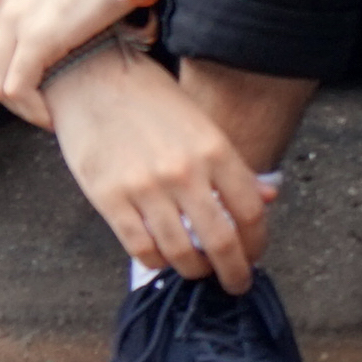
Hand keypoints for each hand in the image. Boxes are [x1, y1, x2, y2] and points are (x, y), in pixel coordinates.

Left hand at [0, 0, 142, 109]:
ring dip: (21, 107)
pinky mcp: (37, 37)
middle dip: (6, 95)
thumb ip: (24, 4)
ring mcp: (13, 19)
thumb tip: (29, 34)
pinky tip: (52, 114)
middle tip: (36, 103)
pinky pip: (18, 89)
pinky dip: (33, 109)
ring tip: (46, 112)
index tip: (11, 84)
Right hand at [44, 45, 271, 289]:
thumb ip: (233, 165)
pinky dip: (157, 262)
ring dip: (196, 271)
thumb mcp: (202, 124)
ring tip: (200, 272)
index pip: (250, 211)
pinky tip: (163, 260)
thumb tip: (268, 198)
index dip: (258, 242)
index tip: (256, 254)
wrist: (93, 79)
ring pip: (181, 252)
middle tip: (236, 283)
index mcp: (215, 150)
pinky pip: (141, 248)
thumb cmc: (152, 100)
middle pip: (222, 240)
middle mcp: (185, 172)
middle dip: (234, 271)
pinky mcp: (109, 199)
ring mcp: (146, 188)